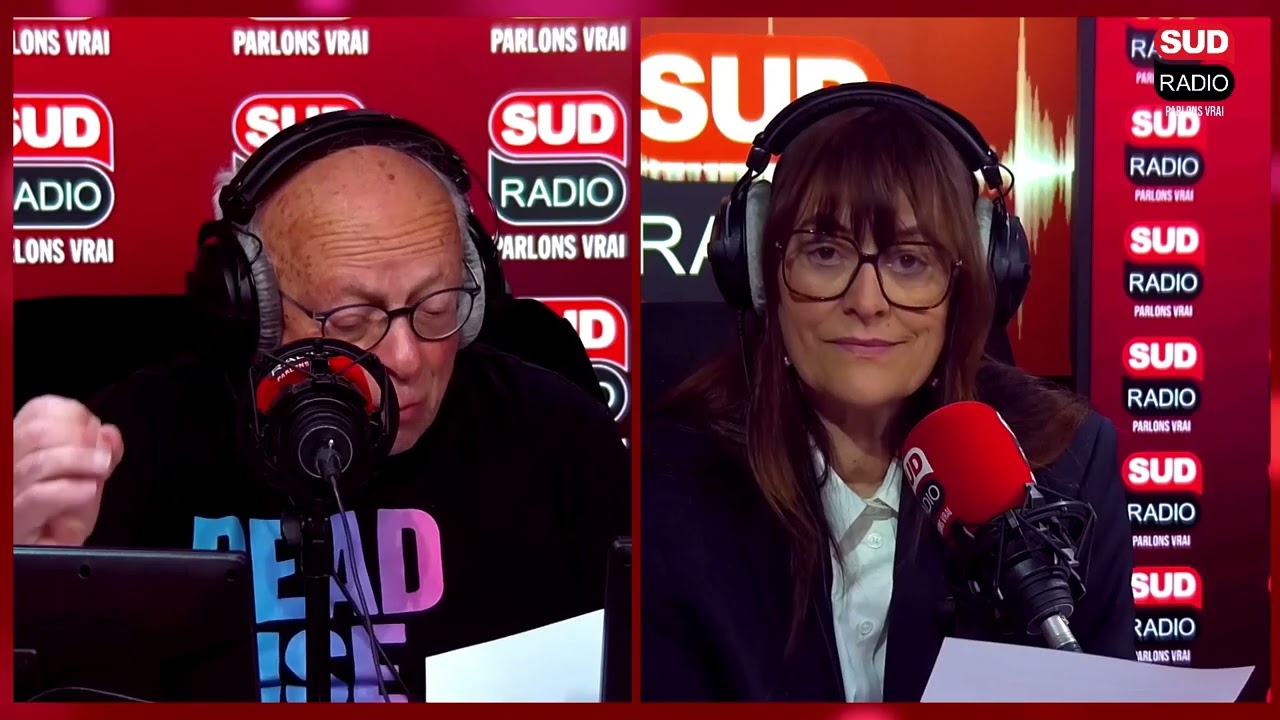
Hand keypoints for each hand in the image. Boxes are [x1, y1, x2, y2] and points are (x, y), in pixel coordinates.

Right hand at [13, 395, 123, 545]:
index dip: (72, 413)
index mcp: (19, 447)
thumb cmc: (62, 519)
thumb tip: (109, 433)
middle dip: (79, 438)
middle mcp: (6, 465)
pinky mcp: (12, 521)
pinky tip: (87, 490)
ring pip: (38, 462)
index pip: (37, 411)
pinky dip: (70, 490)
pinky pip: (38, 496)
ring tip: (101, 468)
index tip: (95, 428)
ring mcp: (7, 492)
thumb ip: (100, 454)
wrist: (50, 557)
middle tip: (102, 454)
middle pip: (36, 433)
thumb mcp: (86, 479)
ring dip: (80, 461)